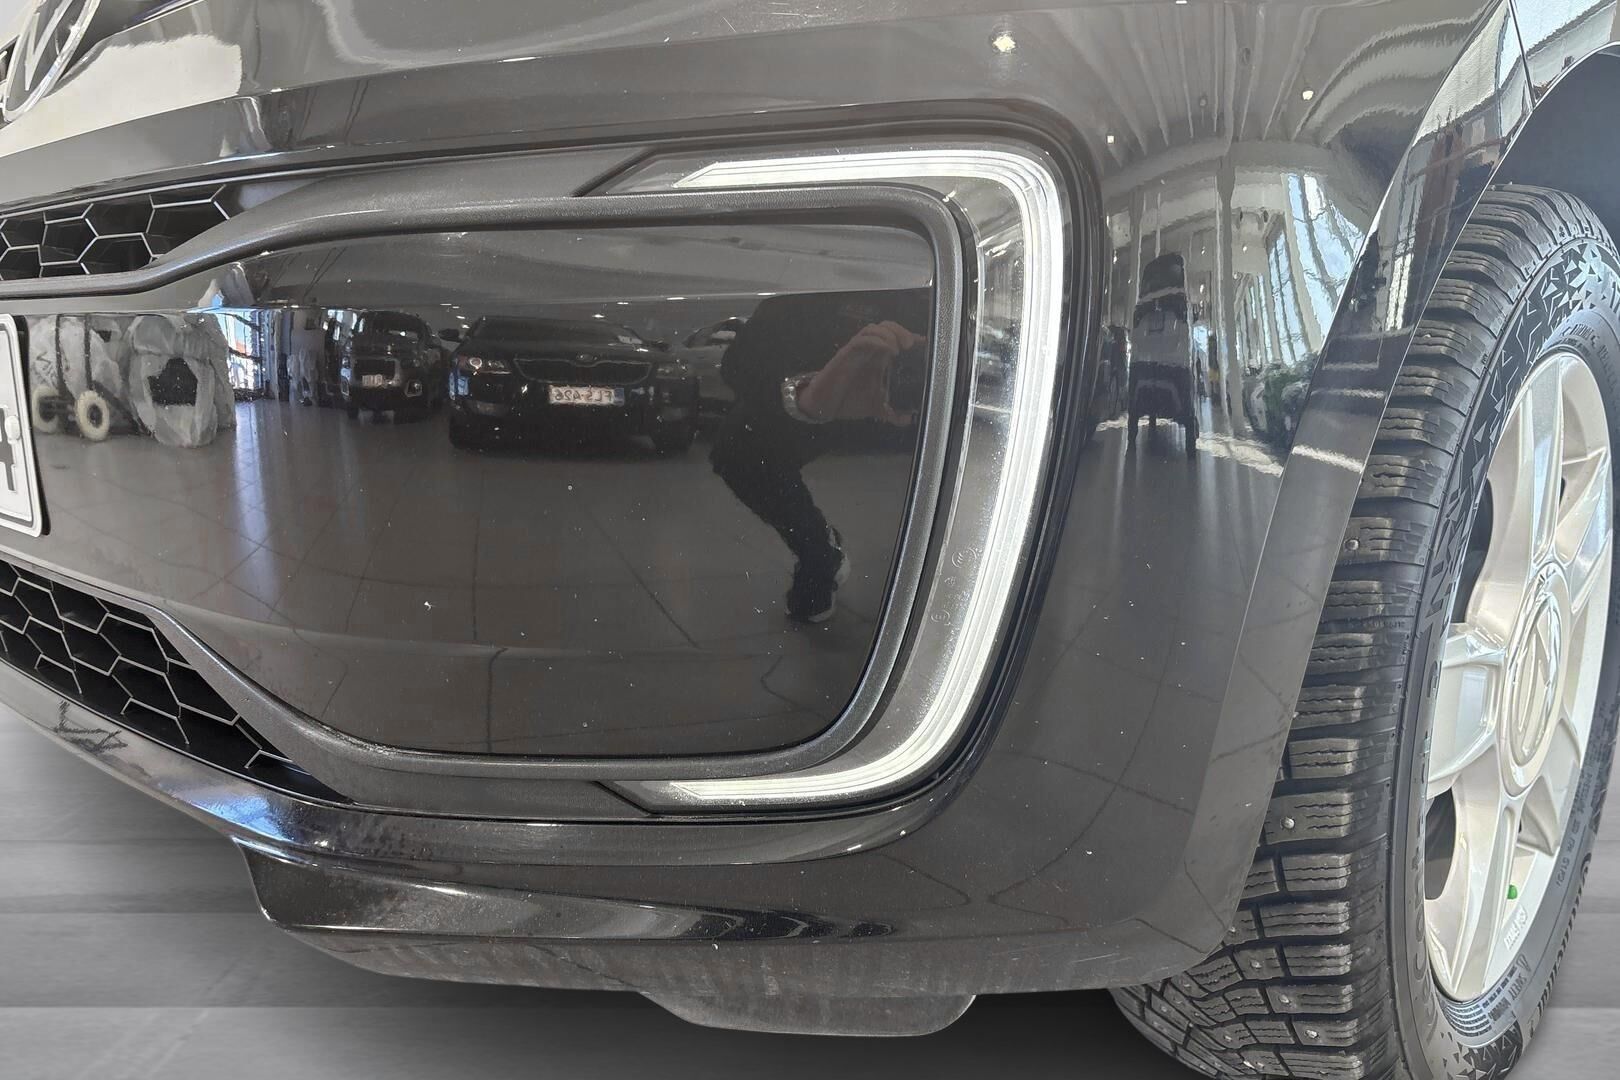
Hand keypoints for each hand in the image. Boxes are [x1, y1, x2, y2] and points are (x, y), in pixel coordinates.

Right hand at [795, 321, 923, 424]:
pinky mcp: (846, 354)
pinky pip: (861, 340)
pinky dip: (876, 340)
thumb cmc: (848, 401)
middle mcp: (869, 352)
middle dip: (901, 331)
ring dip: (889, 333)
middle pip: (886, 327)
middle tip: (911, 345)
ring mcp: (857, 351)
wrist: (824, 406)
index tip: (924, 344)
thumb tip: (907, 419)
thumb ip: (892, 413)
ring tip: (899, 348)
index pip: (895, 339)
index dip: (911, 337)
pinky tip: (886, 349)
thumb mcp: (876, 408)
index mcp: (877, 360)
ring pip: (874, 328)